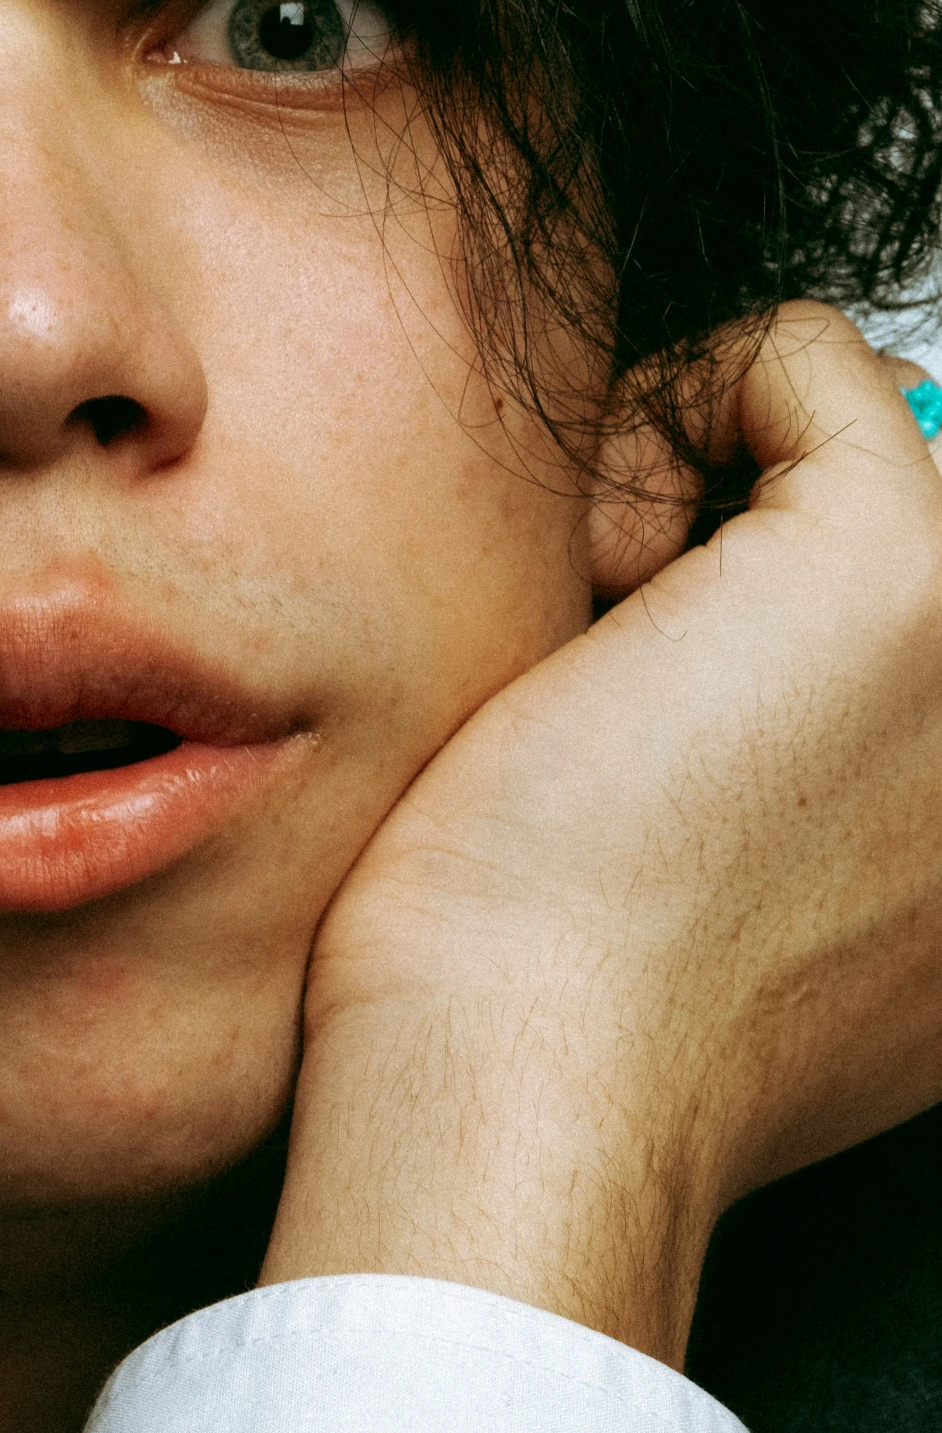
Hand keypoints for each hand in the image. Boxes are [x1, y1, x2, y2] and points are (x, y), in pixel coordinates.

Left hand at [262, 304, 941, 1366]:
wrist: (529, 1077)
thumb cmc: (569, 1012)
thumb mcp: (728, 900)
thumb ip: (795, 776)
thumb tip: (725, 640)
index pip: (897, 639)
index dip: (751, 603)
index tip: (667, 674)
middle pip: (864, 520)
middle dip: (728, 533)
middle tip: (627, 661)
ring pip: (840, 430)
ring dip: (690, 485)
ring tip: (608, 639)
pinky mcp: (906, 553)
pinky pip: (795, 355)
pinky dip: (661, 420)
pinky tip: (602, 585)